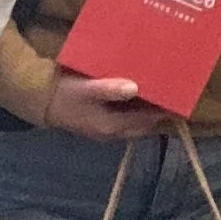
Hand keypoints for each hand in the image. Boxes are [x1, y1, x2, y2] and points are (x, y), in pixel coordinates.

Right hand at [44, 71, 169, 141]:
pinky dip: (134, 109)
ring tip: (160, 93)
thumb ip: (110, 89)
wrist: (40, 102)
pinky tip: (137, 94)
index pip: (146, 120)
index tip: (179, 98)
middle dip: (158, 113)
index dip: (163, 111)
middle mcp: (111, 132)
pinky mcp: (99, 122)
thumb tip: (135, 88)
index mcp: (112, 125)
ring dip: (146, 111)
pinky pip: (124, 118)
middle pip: (143, 125)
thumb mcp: (88, 89)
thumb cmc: (65, 94)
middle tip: (173, 94)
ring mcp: (104, 129)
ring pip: (134, 123)